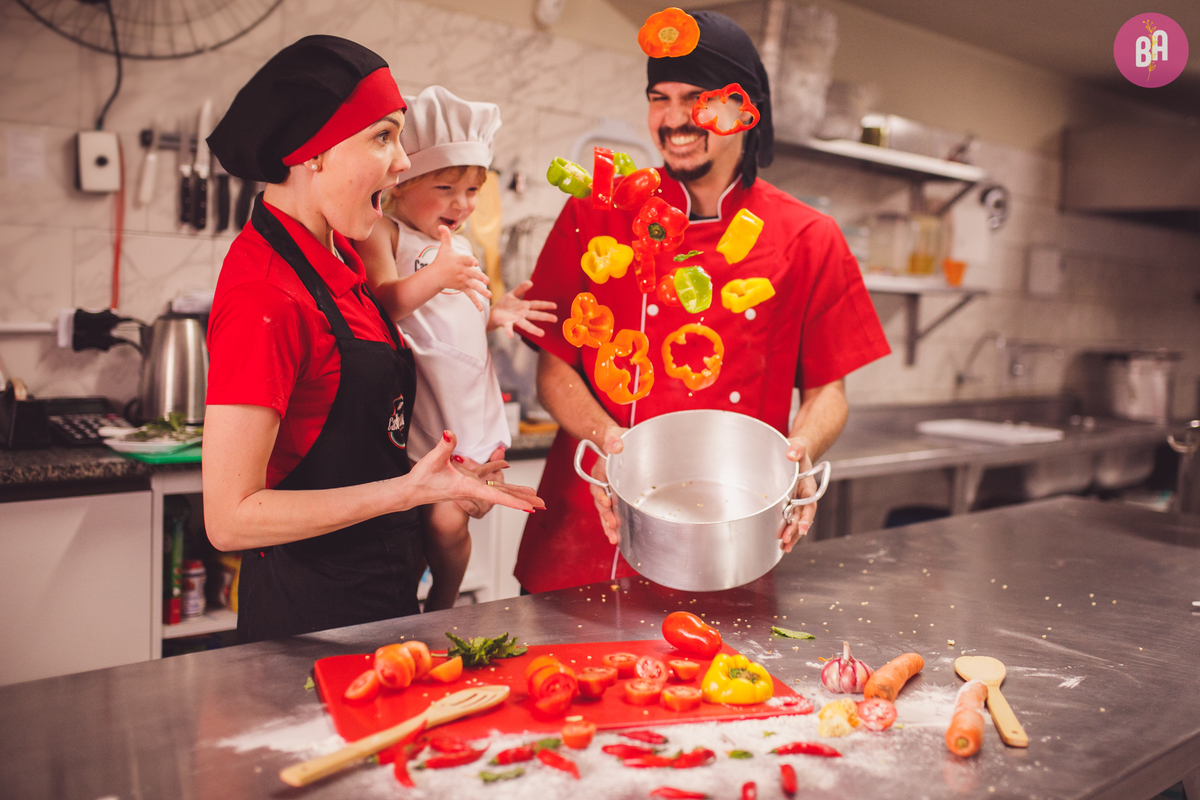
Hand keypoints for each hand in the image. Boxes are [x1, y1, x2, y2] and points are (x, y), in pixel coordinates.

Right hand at [408, 432, 542, 513]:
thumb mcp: (433, 460)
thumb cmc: (421, 479)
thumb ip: (444, 446)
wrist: (411, 492)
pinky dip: (502, 481)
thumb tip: (450, 434)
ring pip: (500, 492)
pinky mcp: (468, 484)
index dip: (514, 501)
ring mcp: (472, 488)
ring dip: (517, 494)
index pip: (496, 495)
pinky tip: (507, 468)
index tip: (530, 507)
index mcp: (468, 487)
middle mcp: (473, 490)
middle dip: (523, 501)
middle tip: (543, 506)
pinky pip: (491, 484)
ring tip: (535, 498)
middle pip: (503, 497)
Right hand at [426, 225, 491, 310]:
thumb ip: (446, 237)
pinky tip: (481, 308)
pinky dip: (475, 302)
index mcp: (460, 261)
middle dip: (479, 277)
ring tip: (489, 295)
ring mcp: (463, 280)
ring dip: (481, 290)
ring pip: (473, 286)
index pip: (467, 260)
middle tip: (487, 280)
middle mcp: (462, 271)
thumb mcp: (444, 248)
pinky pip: (470, 295)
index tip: (476, 262)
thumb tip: (441, 225)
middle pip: (472, 274)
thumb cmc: (442, 260)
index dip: (471, 261)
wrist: (435, 276)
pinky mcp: (463, 287)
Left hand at [488, 280, 557, 338]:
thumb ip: (521, 289)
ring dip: (533, 329)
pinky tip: (511, 336)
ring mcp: (515, 319)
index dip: (545, 305)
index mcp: (524, 306)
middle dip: (545, 317)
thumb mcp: (513, 294)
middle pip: (535, 315)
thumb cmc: (504, 305)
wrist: (493, 313)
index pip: (537, 305)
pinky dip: (509, 331)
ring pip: (525, 324)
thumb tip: (530, 282)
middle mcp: (522, 314)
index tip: (555, 306)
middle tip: (555, 319)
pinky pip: (508, 327)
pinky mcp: (506, 323)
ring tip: (542, 334)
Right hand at [588, 425, 626, 544]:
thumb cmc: (615, 438)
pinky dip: (615, 524)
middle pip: (600, 503)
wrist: (617, 441)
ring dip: (609, 525)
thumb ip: (612, 439)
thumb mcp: (614, 435)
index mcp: (600, 470)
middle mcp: (602, 483)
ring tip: (615, 538)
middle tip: (613, 526)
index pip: (597, 485)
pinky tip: (619, 536)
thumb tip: (617, 446)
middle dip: (605, 516)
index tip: (606, 502)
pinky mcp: (616, 496)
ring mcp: (608, 491)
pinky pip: (613, 512)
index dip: (600, 495)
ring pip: (606, 511)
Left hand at [779, 435, 815, 551]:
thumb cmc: (797, 450)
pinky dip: (785, 530)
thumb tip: (791, 453)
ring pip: (795, 520)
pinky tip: (779, 542)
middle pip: (802, 516)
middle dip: (796, 530)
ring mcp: (796, 500)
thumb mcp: (798, 445)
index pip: (809, 502)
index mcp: (808, 485)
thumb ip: (796, 448)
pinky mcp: (787, 502)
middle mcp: (803, 496)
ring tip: (784, 548)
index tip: (802, 527)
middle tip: (787, 541)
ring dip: (791, 535)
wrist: (796, 452)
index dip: (806, 516)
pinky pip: (788, 518)